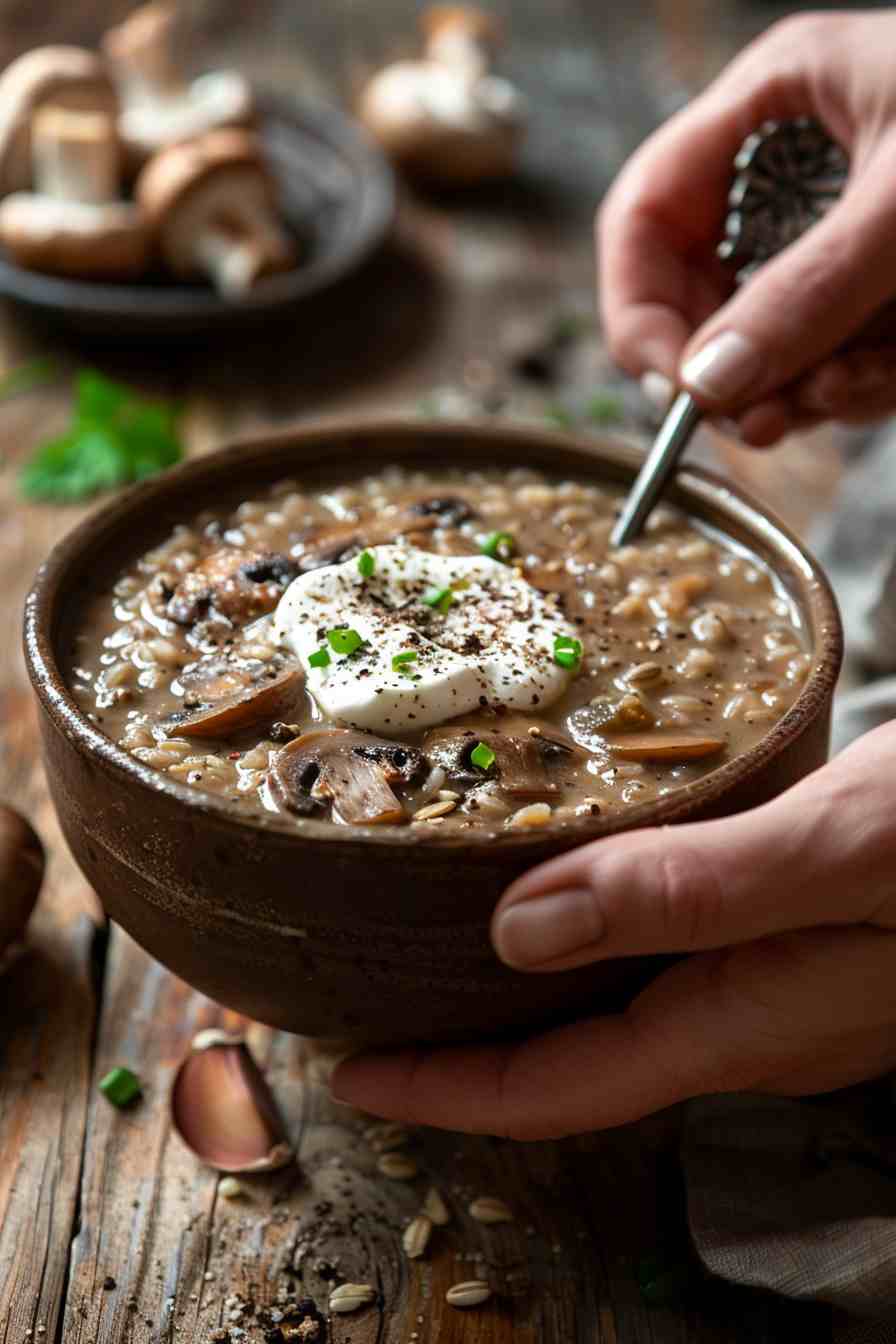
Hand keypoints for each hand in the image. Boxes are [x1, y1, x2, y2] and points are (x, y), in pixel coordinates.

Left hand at [332, 723, 895, 1138]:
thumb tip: (518, 932)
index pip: (565, 1089)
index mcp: (748, 1021)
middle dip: (470, 1054)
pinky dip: (596, 945)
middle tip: (371, 1010)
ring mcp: (784, 991)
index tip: (350, 1070)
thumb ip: (685, 895)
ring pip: (623, 1017)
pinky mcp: (800, 941)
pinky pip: (667, 966)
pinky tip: (572, 896)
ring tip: (440, 958)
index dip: (450, 1090)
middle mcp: (757, 1026)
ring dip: (525, 1001)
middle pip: (580, 1066)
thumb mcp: (830, 852)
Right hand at [599, 11, 895, 445]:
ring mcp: (835, 233)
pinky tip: (892, 370)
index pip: (645, 213)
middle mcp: (791, 173)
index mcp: (775, 104)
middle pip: (699, 289)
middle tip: (761, 422)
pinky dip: (860, 381)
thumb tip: (704, 385)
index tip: (673, 386)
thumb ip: (804, 296)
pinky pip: (833, 354)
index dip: (638, 306)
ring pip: (767, 338)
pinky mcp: (878, 287)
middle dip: (734, 362)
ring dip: (807, 383)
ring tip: (860, 382)